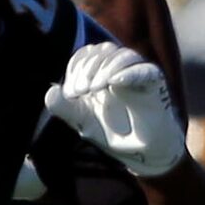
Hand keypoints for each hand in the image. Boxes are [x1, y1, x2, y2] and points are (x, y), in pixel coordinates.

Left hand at [43, 40, 187, 177]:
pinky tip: (114, 82)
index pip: (87, 55)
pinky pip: (144, 70)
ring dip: (105, 68)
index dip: (76, 67)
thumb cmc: (114, 134)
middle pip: (103, 51)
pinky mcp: (155, 84)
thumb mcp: (84, 122)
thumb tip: (49, 92)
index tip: (71, 92)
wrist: (141, 153)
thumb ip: (66, 109)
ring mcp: (137, 75)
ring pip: (123, 55)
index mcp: (100, 74)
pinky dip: (129, 73)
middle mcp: (119, 70)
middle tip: (81, 90)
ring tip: (95, 88)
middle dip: (88, 68)